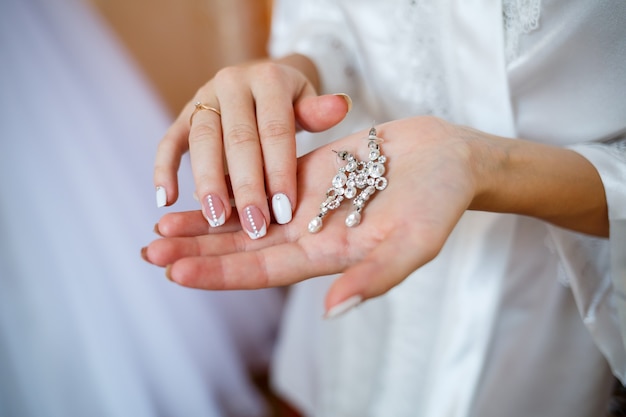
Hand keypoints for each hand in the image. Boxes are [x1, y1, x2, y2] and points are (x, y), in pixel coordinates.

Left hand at [145, 116, 478, 314]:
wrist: (448, 159)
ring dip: (204, 223)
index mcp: (330, 256)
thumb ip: (375, 277)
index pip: (264, 270)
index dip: (220, 274)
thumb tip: (331, 311)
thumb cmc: (439, 203)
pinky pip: (260, 180)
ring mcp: (306, 202)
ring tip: (161, 225)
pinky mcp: (306, 172)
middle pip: (244, 249)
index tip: (175, 272)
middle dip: (197, 251)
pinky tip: (202, 183)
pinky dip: (231, 184)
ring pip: (245, 218)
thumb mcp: (414, 242)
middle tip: (150, 249)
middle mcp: (310, 233)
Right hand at [153, 55, 351, 238]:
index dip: (279, 171)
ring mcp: (203, 98)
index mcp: (268, 80)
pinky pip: (169, 141)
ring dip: (207, 182)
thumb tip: (340, 107)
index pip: (276, 130)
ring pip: (201, 141)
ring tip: (215, 219)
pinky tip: (165, 200)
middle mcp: (231, 84)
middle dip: (246, 186)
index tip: (283, 211)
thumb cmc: (291, 102)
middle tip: (254, 224)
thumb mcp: (310, 102)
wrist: (262, 81)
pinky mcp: (183, 114)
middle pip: (238, 139)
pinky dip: (163, 169)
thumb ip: (319, 111)